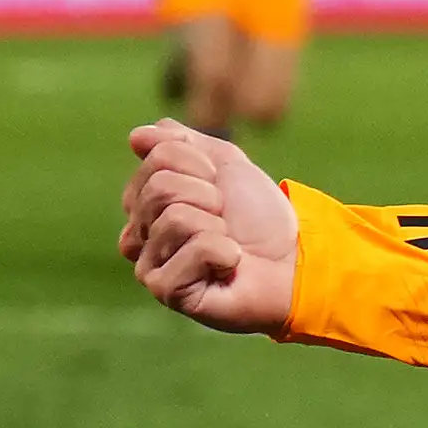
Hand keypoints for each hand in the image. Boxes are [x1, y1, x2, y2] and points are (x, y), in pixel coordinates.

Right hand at [118, 119, 298, 332]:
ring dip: (218, 227)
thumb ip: (177, 143)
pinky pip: (196, 248)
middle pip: (161, 187)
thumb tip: (136, 137)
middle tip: (227, 220)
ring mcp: (148, 265)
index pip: (157, 159)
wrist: (291, 259)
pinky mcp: (167, 290)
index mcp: (144, 202)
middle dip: (209, 197)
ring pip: (176, 217)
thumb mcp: (223, 163)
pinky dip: (224, 252)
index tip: (222, 191)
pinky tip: (227, 267)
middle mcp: (137, 234)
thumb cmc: (257, 216)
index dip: (202, 167)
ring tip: (228, 244)